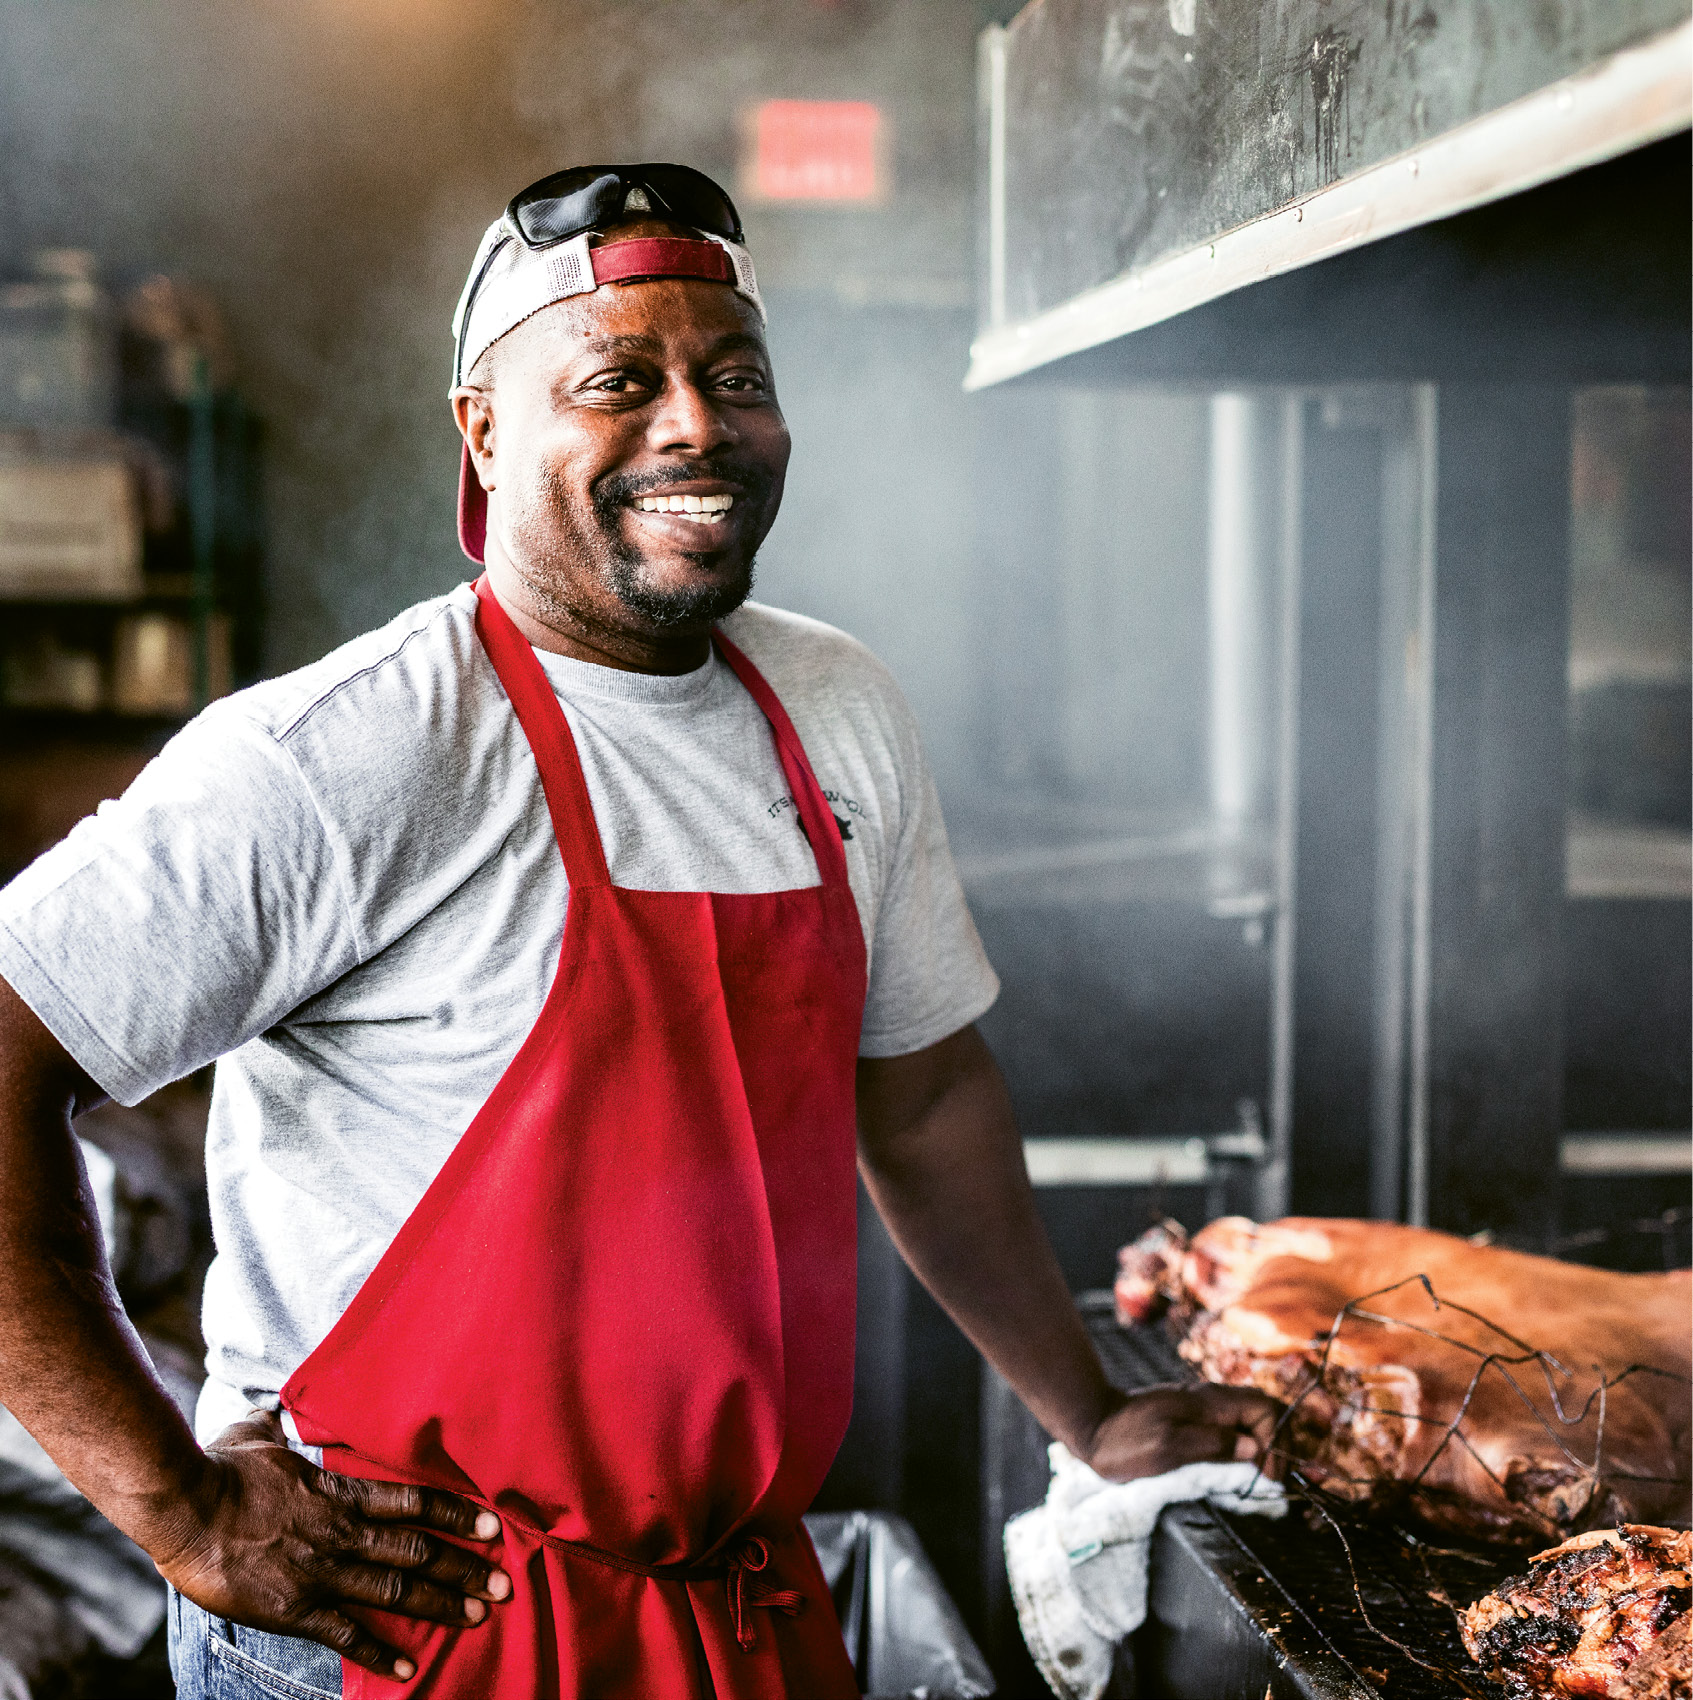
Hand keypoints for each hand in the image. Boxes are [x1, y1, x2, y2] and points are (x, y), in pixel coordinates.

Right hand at [150, 1410, 510, 1681]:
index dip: (460, 1514)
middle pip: (419, 1551)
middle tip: (505, 1584)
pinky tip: (407, 1669)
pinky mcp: (294, 1608)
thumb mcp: (259, 1435)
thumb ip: (280, 1425)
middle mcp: (344, 1533)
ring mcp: (322, 1572)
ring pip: (395, 1590)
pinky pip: (346, 1634)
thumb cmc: (220, 1468)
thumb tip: (281, 1405)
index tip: (494, 1526)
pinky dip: (379, 1653)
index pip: (416, 1502)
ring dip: (441, 1605)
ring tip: (479, 1616)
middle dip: (466, 1569)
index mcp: (341, 1492)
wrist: (184, 1507)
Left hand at [1077, 1385, 1282, 1481]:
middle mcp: (1211, 1402)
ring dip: (1262, 1447)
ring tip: (1260, 1479)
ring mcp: (1203, 1410)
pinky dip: (1244, 1449)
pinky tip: (1238, 1471)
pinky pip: (1231, 1429)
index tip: (1268, 1474)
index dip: (1276, 1439)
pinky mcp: (1194, 1421)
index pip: (1265, 1408)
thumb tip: (1254, 1449)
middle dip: (1277, 1442)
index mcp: (1210, 1403)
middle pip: (1264, 1412)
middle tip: (1271, 1479)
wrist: (1093, 1426)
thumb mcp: (1168, 1448)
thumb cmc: (1125, 1440)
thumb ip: (1212, 1445)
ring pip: (1249, 1421)